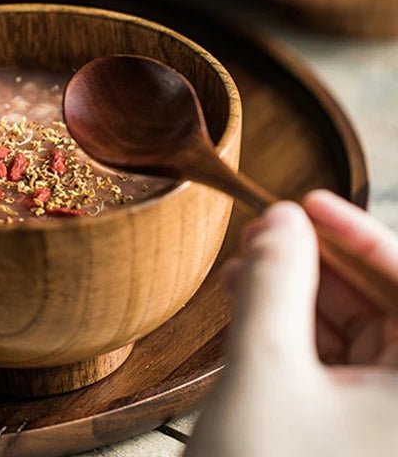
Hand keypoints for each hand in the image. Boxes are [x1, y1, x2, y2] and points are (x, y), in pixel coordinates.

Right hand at [187, 190, 397, 456]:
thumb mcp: (265, 370)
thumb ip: (275, 281)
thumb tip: (281, 220)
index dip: (363, 236)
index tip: (311, 201)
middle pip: (389, 312)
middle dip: (324, 266)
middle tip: (271, 235)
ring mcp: (390, 430)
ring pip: (362, 340)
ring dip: (304, 298)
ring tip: (250, 270)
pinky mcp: (362, 443)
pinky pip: (341, 370)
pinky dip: (298, 335)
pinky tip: (256, 308)